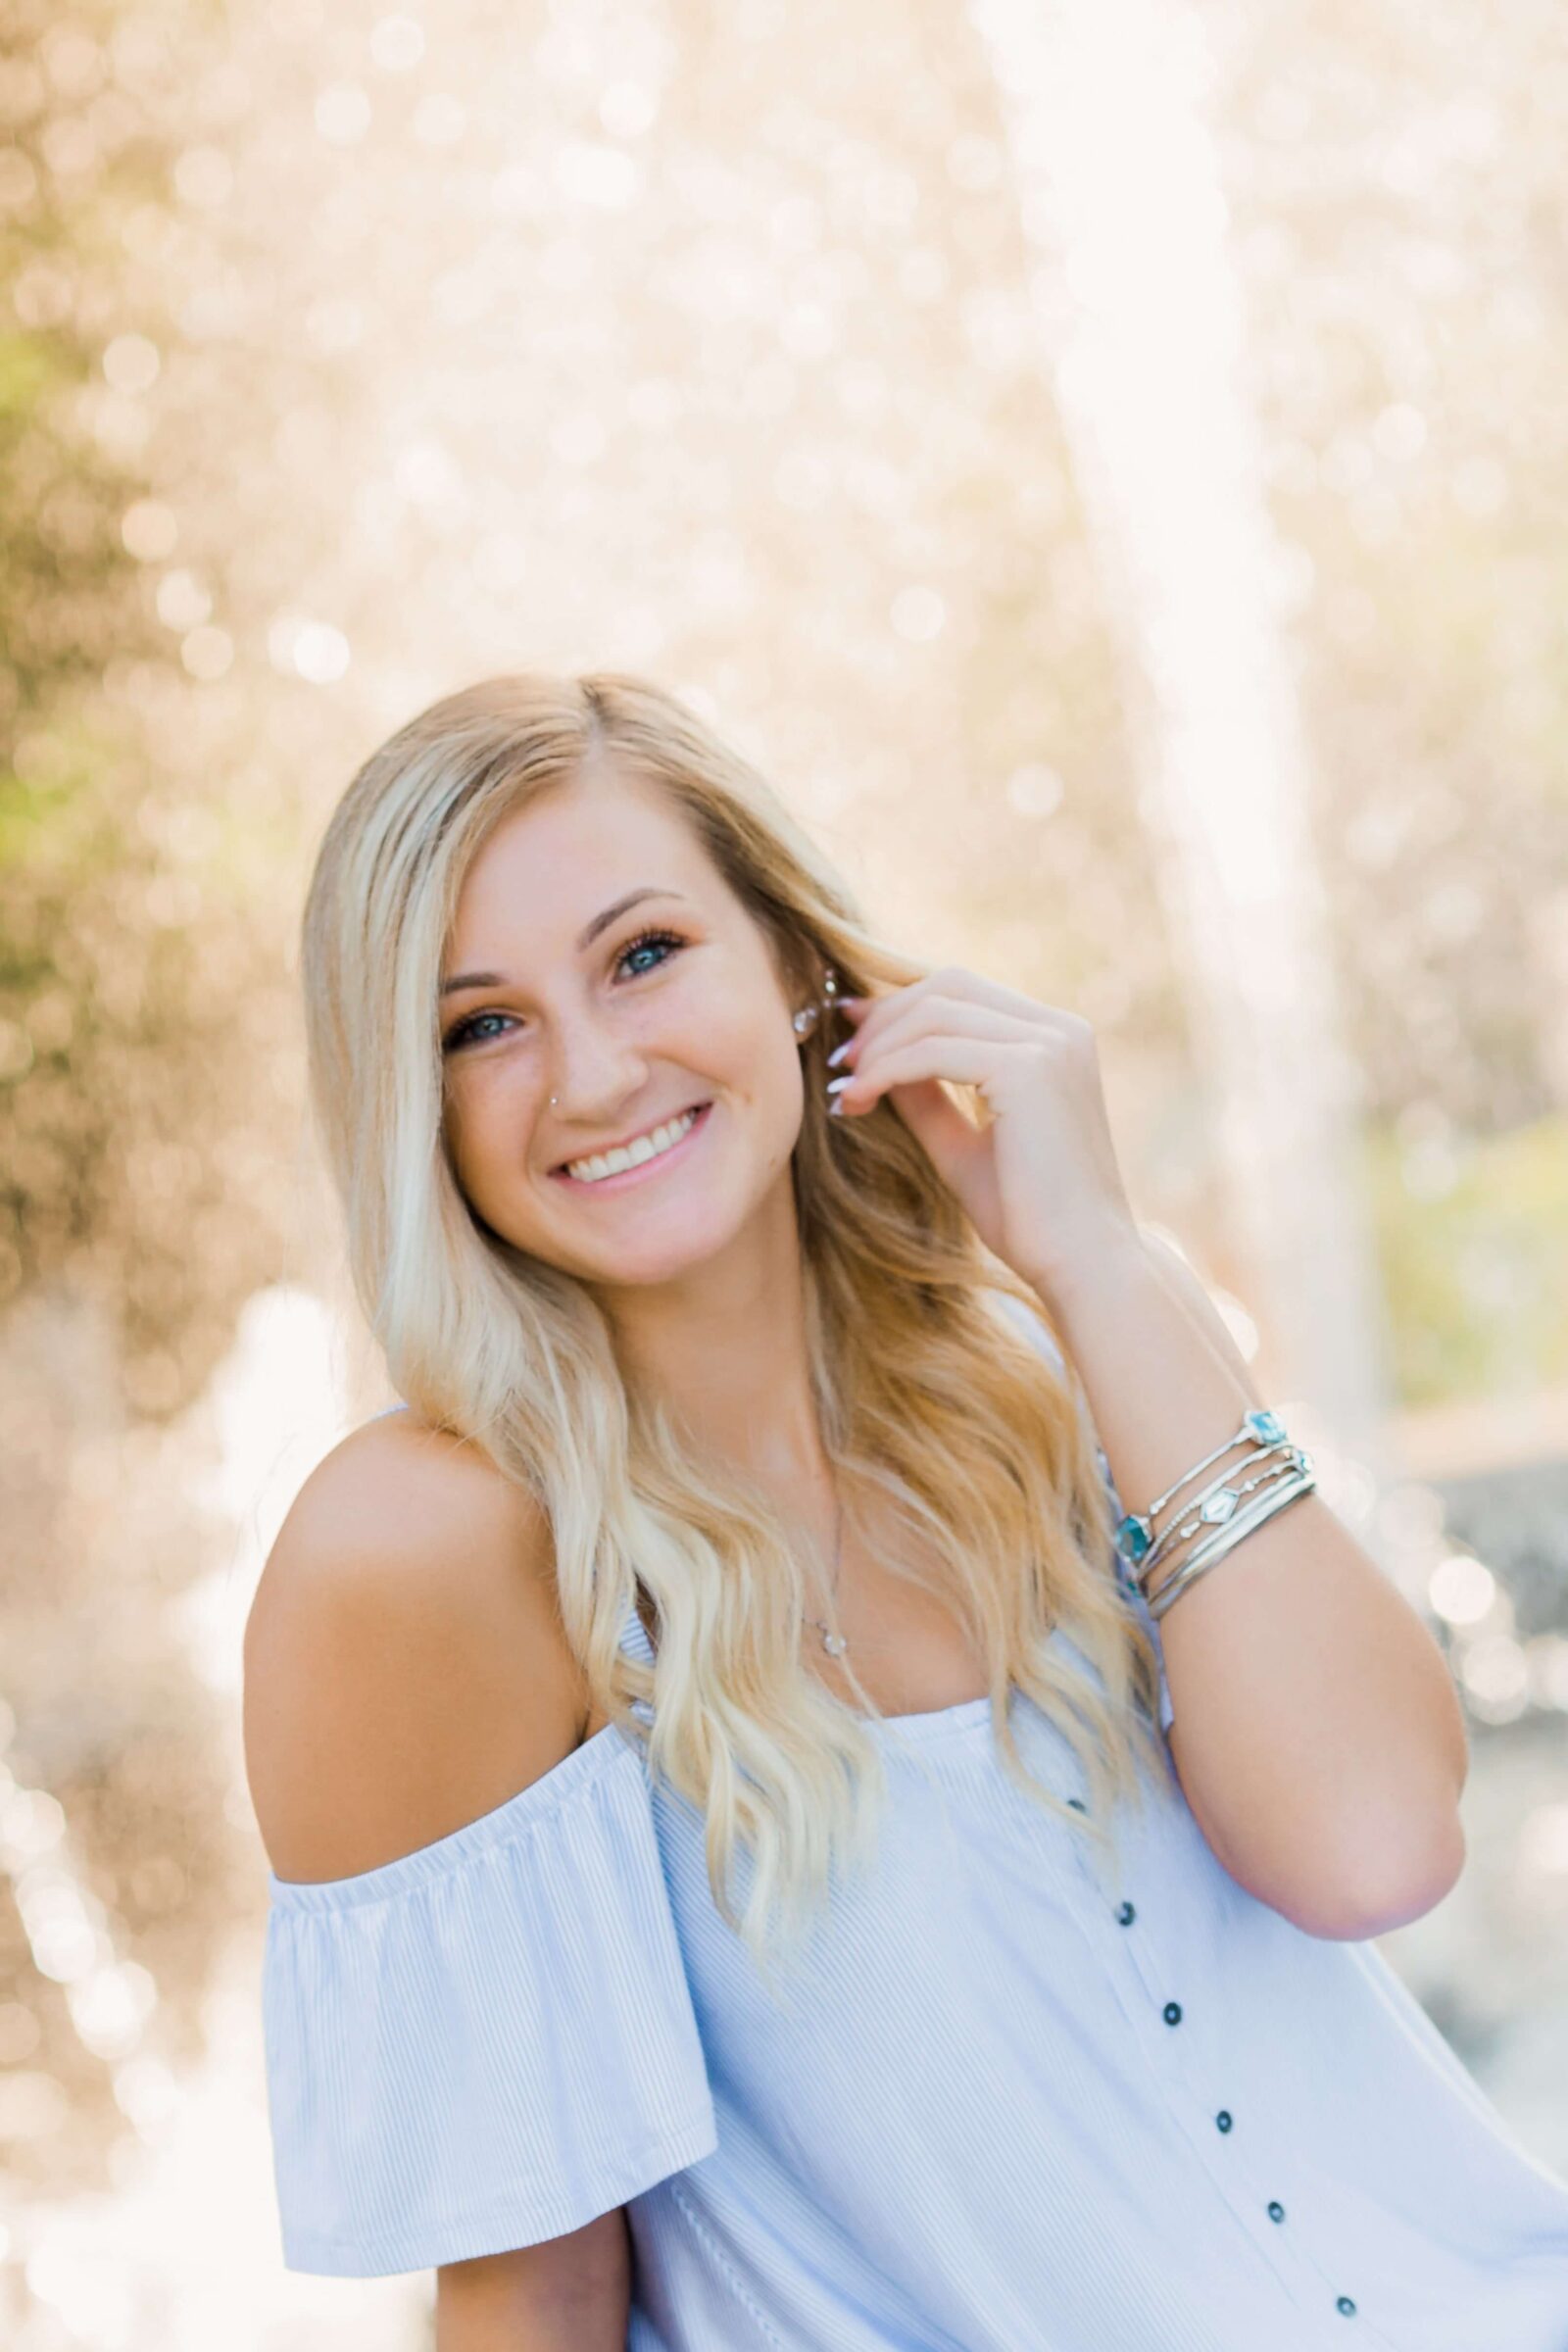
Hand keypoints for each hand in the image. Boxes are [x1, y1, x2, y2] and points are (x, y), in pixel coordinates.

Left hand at [825, 966, 1138, 1309]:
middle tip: (841, 1061)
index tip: (851, 1035)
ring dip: (878, 1046)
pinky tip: (857, 1099)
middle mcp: (1060, 1030)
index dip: (899, 1004)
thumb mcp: (964, 1143)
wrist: (1083, 1265)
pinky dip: (886, 1069)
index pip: (963, 991)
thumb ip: (927, 1095)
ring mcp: (1049, 1044)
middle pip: (947, 985)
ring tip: (846, 1088)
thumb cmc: (1031, 1217)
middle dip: (884, 1017)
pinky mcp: (1028, 1069)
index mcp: (1057, 1039)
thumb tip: (873, 1058)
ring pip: (934, 1012)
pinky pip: (933, 1050)